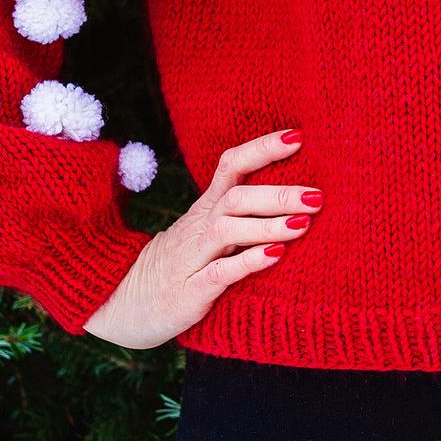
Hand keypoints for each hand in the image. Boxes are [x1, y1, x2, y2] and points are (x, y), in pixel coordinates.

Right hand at [82, 126, 320, 349]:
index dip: (262, 148)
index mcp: (206, 208)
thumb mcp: (207, 233)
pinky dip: (249, 262)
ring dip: (267, 224)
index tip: (298, 137)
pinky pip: (220, 272)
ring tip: (303, 223)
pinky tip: (276, 256)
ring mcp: (194, 258)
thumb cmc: (181, 266)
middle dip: (278, 193)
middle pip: (236, 196)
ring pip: (228, 229)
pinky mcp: (191, 290)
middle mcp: (200, 227)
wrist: (124, 303)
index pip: (231, 165)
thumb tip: (294, 197)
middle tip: (317, 195)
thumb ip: (241, 215)